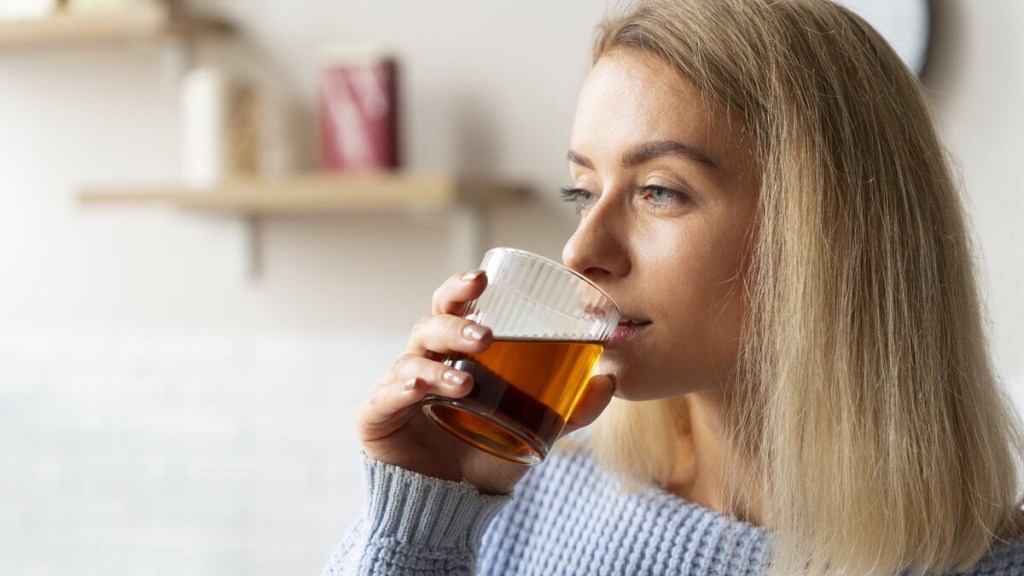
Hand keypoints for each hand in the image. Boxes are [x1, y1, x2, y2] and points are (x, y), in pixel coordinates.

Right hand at [356, 270, 615, 494]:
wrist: (450, 506)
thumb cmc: (484, 457)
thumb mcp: (533, 431)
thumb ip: (569, 409)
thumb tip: (610, 380)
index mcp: (455, 353)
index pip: (453, 308)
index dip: (461, 288)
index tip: (482, 278)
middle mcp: (423, 362)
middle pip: (430, 324)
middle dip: (454, 322)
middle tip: (484, 335)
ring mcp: (397, 387)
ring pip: (412, 358)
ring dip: (440, 364)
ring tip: (468, 383)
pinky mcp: (376, 416)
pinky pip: (386, 394)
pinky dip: (406, 388)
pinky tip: (423, 391)